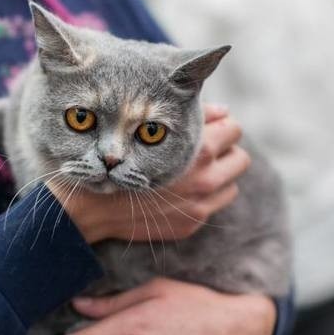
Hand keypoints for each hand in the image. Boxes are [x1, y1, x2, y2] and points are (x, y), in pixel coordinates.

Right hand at [54, 104, 249, 243]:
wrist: (92, 208)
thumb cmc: (117, 161)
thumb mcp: (150, 133)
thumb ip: (191, 119)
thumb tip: (223, 112)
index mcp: (197, 151)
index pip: (234, 130)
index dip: (221, 125)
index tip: (208, 128)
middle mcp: (205, 179)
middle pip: (241, 158)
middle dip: (225, 151)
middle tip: (204, 149)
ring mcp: (200, 205)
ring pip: (232, 184)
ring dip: (219, 176)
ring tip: (194, 171)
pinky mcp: (192, 223)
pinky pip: (215, 205)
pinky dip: (205, 196)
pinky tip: (181, 190)